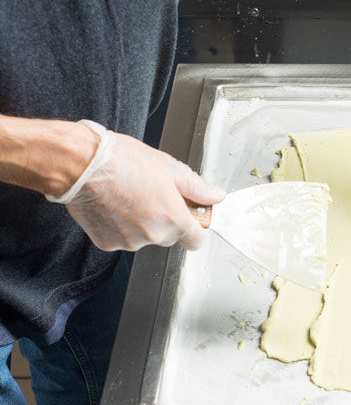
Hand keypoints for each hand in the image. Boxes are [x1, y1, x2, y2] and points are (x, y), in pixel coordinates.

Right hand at [46, 121, 224, 251]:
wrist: (81, 165)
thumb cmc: (121, 160)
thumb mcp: (168, 167)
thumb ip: (195, 187)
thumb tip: (214, 196)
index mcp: (173, 218)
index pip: (196, 240)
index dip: (195, 228)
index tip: (190, 217)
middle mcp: (152, 235)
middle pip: (169, 237)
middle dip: (165, 220)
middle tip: (151, 194)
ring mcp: (129, 242)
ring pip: (143, 237)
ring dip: (140, 223)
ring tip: (127, 195)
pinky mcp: (107, 243)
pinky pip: (120, 238)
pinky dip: (118, 226)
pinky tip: (112, 205)